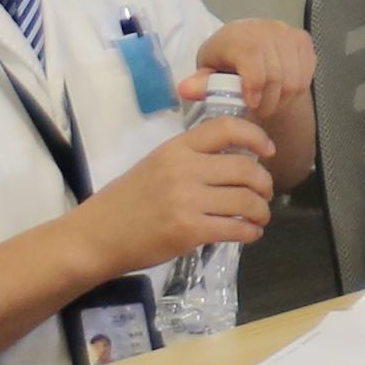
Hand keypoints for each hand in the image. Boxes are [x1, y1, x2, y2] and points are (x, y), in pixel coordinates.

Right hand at [84, 115, 277, 272]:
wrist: (96, 236)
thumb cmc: (125, 202)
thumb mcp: (156, 165)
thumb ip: (190, 160)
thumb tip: (235, 164)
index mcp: (176, 148)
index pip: (226, 128)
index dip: (256, 137)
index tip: (269, 151)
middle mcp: (184, 169)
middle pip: (246, 169)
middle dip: (264, 184)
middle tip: (264, 195)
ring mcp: (187, 200)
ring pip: (246, 201)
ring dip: (261, 211)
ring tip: (259, 217)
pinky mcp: (189, 230)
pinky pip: (235, 228)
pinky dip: (250, 232)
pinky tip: (249, 234)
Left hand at [188, 19, 316, 132]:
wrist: (245, 43)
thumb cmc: (223, 61)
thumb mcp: (207, 72)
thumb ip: (200, 84)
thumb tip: (185, 90)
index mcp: (237, 36)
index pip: (254, 62)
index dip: (254, 87)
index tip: (250, 106)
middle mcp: (265, 29)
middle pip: (277, 76)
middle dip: (268, 102)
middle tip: (259, 112)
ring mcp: (287, 33)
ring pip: (295, 79)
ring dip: (283, 100)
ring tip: (270, 105)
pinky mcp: (302, 40)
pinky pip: (307, 74)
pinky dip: (296, 91)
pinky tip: (282, 93)